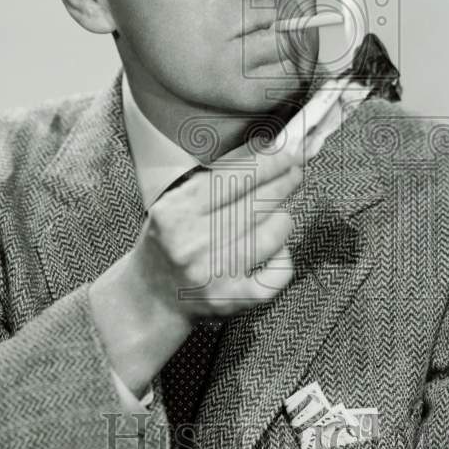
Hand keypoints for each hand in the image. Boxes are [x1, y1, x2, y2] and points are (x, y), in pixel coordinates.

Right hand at [88, 94, 341, 395]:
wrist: (150, 298)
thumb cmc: (170, 240)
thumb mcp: (178, 202)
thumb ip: (216, 176)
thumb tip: (265, 147)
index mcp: (175, 212)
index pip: (232, 179)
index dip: (268, 163)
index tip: (289, 152)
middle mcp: (191, 243)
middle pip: (254, 205)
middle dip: (284, 183)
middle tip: (298, 171)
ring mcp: (211, 275)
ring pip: (271, 237)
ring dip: (283, 219)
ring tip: (282, 209)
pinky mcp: (230, 301)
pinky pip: (276, 274)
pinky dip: (283, 258)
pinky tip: (277, 249)